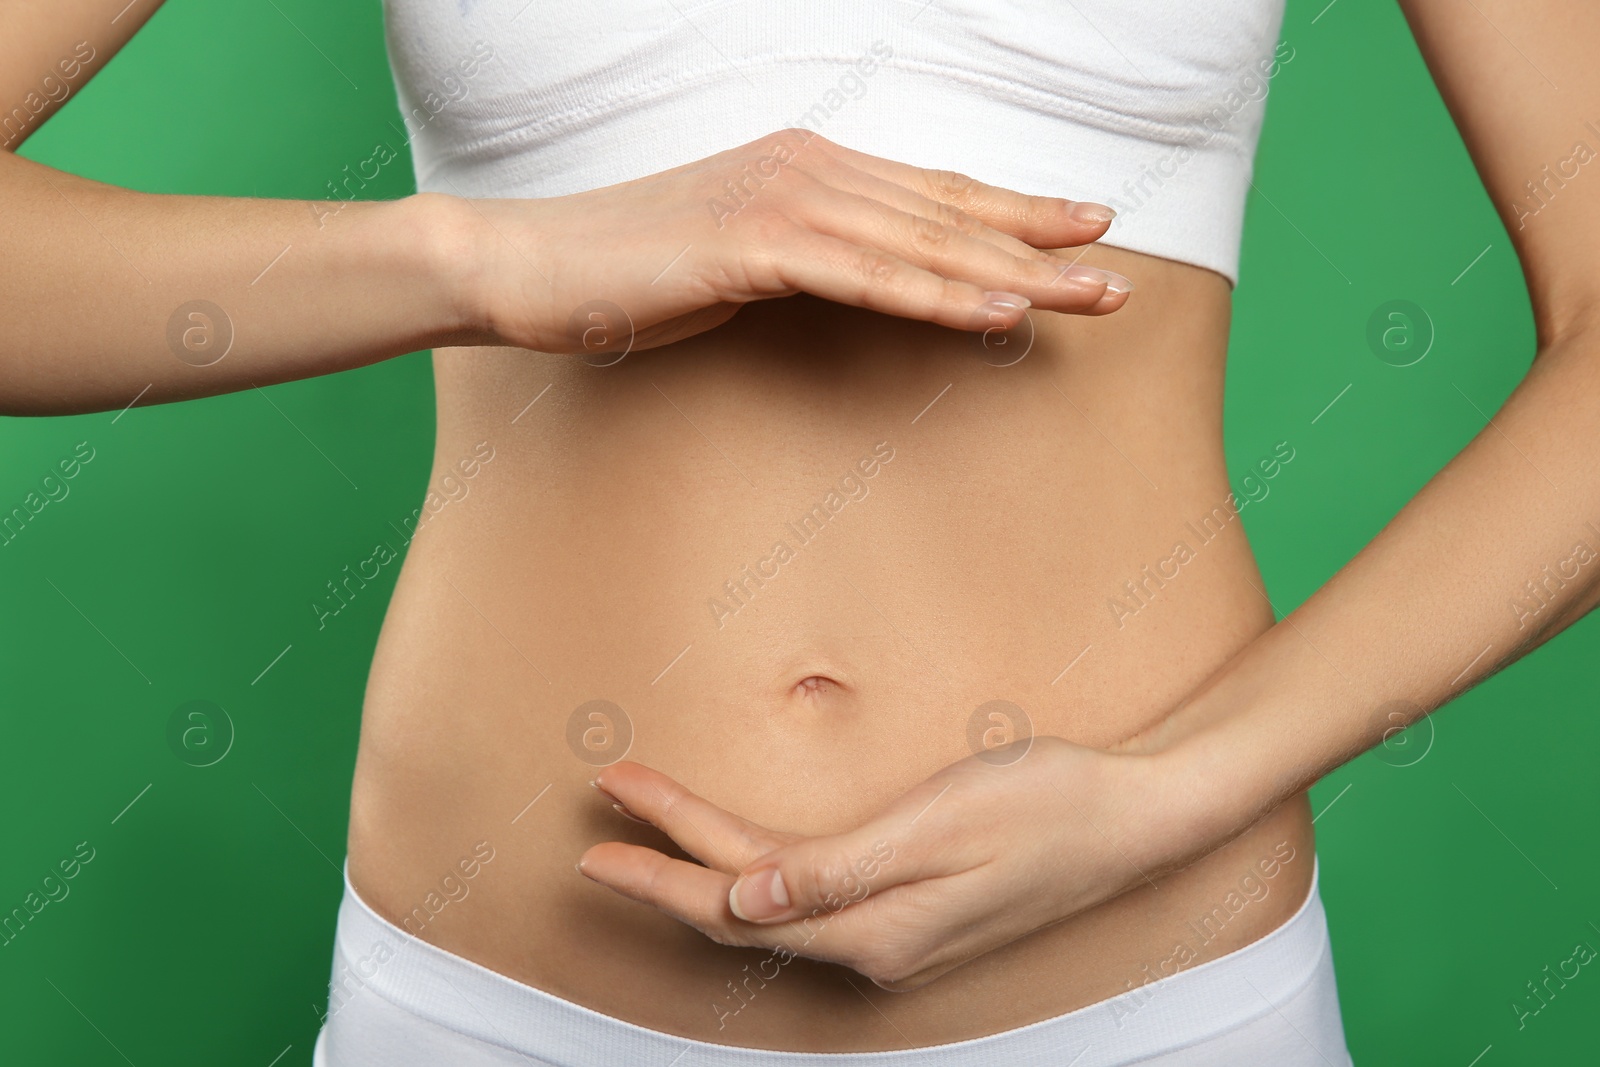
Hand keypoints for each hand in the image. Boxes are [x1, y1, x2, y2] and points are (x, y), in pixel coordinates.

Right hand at [451, 128, 1132, 354]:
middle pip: (948, 214)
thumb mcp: (738, 260)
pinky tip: (998, 313)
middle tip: (1119, 274)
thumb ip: (808, 259)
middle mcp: (809, 168)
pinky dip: (937, 296)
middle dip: (1041, 245)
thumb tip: (859, 281)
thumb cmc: (630, 270)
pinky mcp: (753, 245)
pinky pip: (866, 277)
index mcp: (809, 167)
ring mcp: (783, 200)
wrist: (531, 266)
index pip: (935, 194)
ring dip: (1015, 274)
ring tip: (1091, 298)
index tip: (1086, 229)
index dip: (1016, 212)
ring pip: (924, 244)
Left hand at [578, 736, 1186, 990]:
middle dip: (667, 871)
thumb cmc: (1049, 802)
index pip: (739, 902)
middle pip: (743, 914)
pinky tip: (743, 858)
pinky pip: (811, 901)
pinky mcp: (914, 913)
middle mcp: (878, 946)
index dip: (665, 864)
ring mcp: (898, 935)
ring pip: (774, 910)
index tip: (604, 826)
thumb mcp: (940, 825)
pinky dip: (761, 875)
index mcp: (877, 929)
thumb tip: (743, 905)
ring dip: (707, 871)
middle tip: (599, 831)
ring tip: (650, 834)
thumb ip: (837, 872)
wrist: (1137, 815)